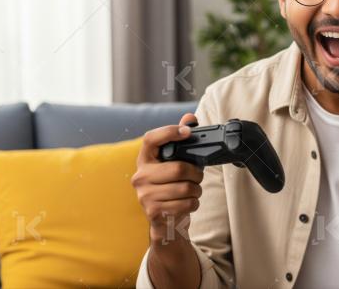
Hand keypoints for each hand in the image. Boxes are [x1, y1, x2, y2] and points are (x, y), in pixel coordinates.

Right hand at [131, 113, 203, 244]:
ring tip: (193, 191)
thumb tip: (190, 118)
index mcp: (145, 160)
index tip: (187, 132)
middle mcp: (140, 176)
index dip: (169, 132)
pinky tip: (188, 203)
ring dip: (197, 191)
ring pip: (185, 188)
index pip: (150, 139)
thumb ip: (181, 140)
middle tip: (198, 177)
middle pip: (179, 168)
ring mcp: (144, 195)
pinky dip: (193, 204)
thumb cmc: (170, 187)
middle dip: (196, 174)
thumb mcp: (175, 163)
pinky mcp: (153, 211)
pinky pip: (185, 204)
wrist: (164, 221)